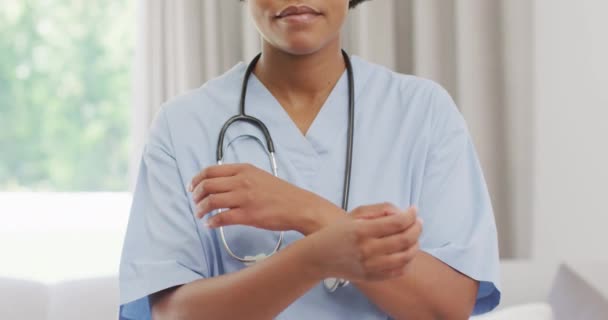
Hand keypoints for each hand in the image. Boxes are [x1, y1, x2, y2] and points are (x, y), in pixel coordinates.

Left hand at [189, 163, 340, 233]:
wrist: (300, 207)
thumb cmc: (281, 194)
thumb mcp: (259, 176)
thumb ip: (240, 177)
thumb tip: (219, 184)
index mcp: (243, 169)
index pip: (210, 171)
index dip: (197, 180)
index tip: (192, 188)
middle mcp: (241, 181)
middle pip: (207, 185)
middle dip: (196, 195)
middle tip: (195, 203)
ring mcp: (244, 198)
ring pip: (211, 201)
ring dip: (201, 209)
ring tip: (201, 215)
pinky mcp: (248, 215)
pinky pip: (221, 218)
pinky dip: (212, 222)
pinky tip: (211, 225)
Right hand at [306, 203, 421, 280]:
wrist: (319, 257)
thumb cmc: (337, 232)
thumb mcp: (355, 214)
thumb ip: (380, 209)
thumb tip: (402, 212)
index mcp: (362, 231)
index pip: (396, 223)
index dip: (411, 215)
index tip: (414, 210)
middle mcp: (367, 250)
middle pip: (405, 239)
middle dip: (417, 228)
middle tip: (418, 222)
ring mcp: (371, 266)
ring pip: (406, 257)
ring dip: (415, 244)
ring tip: (414, 236)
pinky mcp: (372, 277)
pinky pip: (399, 271)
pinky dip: (408, 261)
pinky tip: (406, 251)